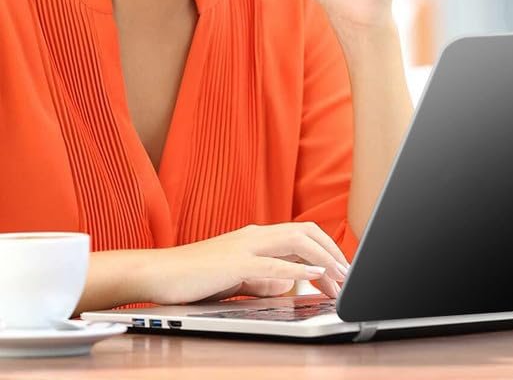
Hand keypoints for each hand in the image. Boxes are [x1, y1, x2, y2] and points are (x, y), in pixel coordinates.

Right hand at [139, 223, 348, 304]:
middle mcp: (255, 235)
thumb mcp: (235, 279)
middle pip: (306, 232)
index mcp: (256, 237)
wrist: (156, 274)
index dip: (326, 247)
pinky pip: (274, 264)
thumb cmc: (192, 278)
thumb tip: (285, 287)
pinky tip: (315, 276)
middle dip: (332, 251)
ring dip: (323, 259)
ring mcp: (246, 246)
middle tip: (349, 274)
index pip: (301, 234)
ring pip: (296, 242)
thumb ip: (261, 280)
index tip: (342, 267)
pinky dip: (298, 269)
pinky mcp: (236, 262)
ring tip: (340, 277)